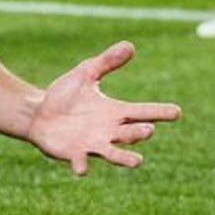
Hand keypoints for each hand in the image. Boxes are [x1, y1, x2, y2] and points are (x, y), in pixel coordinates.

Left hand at [25, 41, 180, 174]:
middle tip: (148, 129)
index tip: (177, 112)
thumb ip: (107, 62)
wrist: (38, 112)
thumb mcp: (86, 73)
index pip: (142, 112)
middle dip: (139, 133)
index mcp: (115, 112)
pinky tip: (81, 168)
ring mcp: (92, 144)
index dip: (159, 112)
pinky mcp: (74, 153)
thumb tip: (130, 45)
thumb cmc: (65, 95)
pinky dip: (81, 165)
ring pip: (113, 154)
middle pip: (130, 133)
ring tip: (138, 162)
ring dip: (125, 158)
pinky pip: (80, 161)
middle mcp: (108, 131)